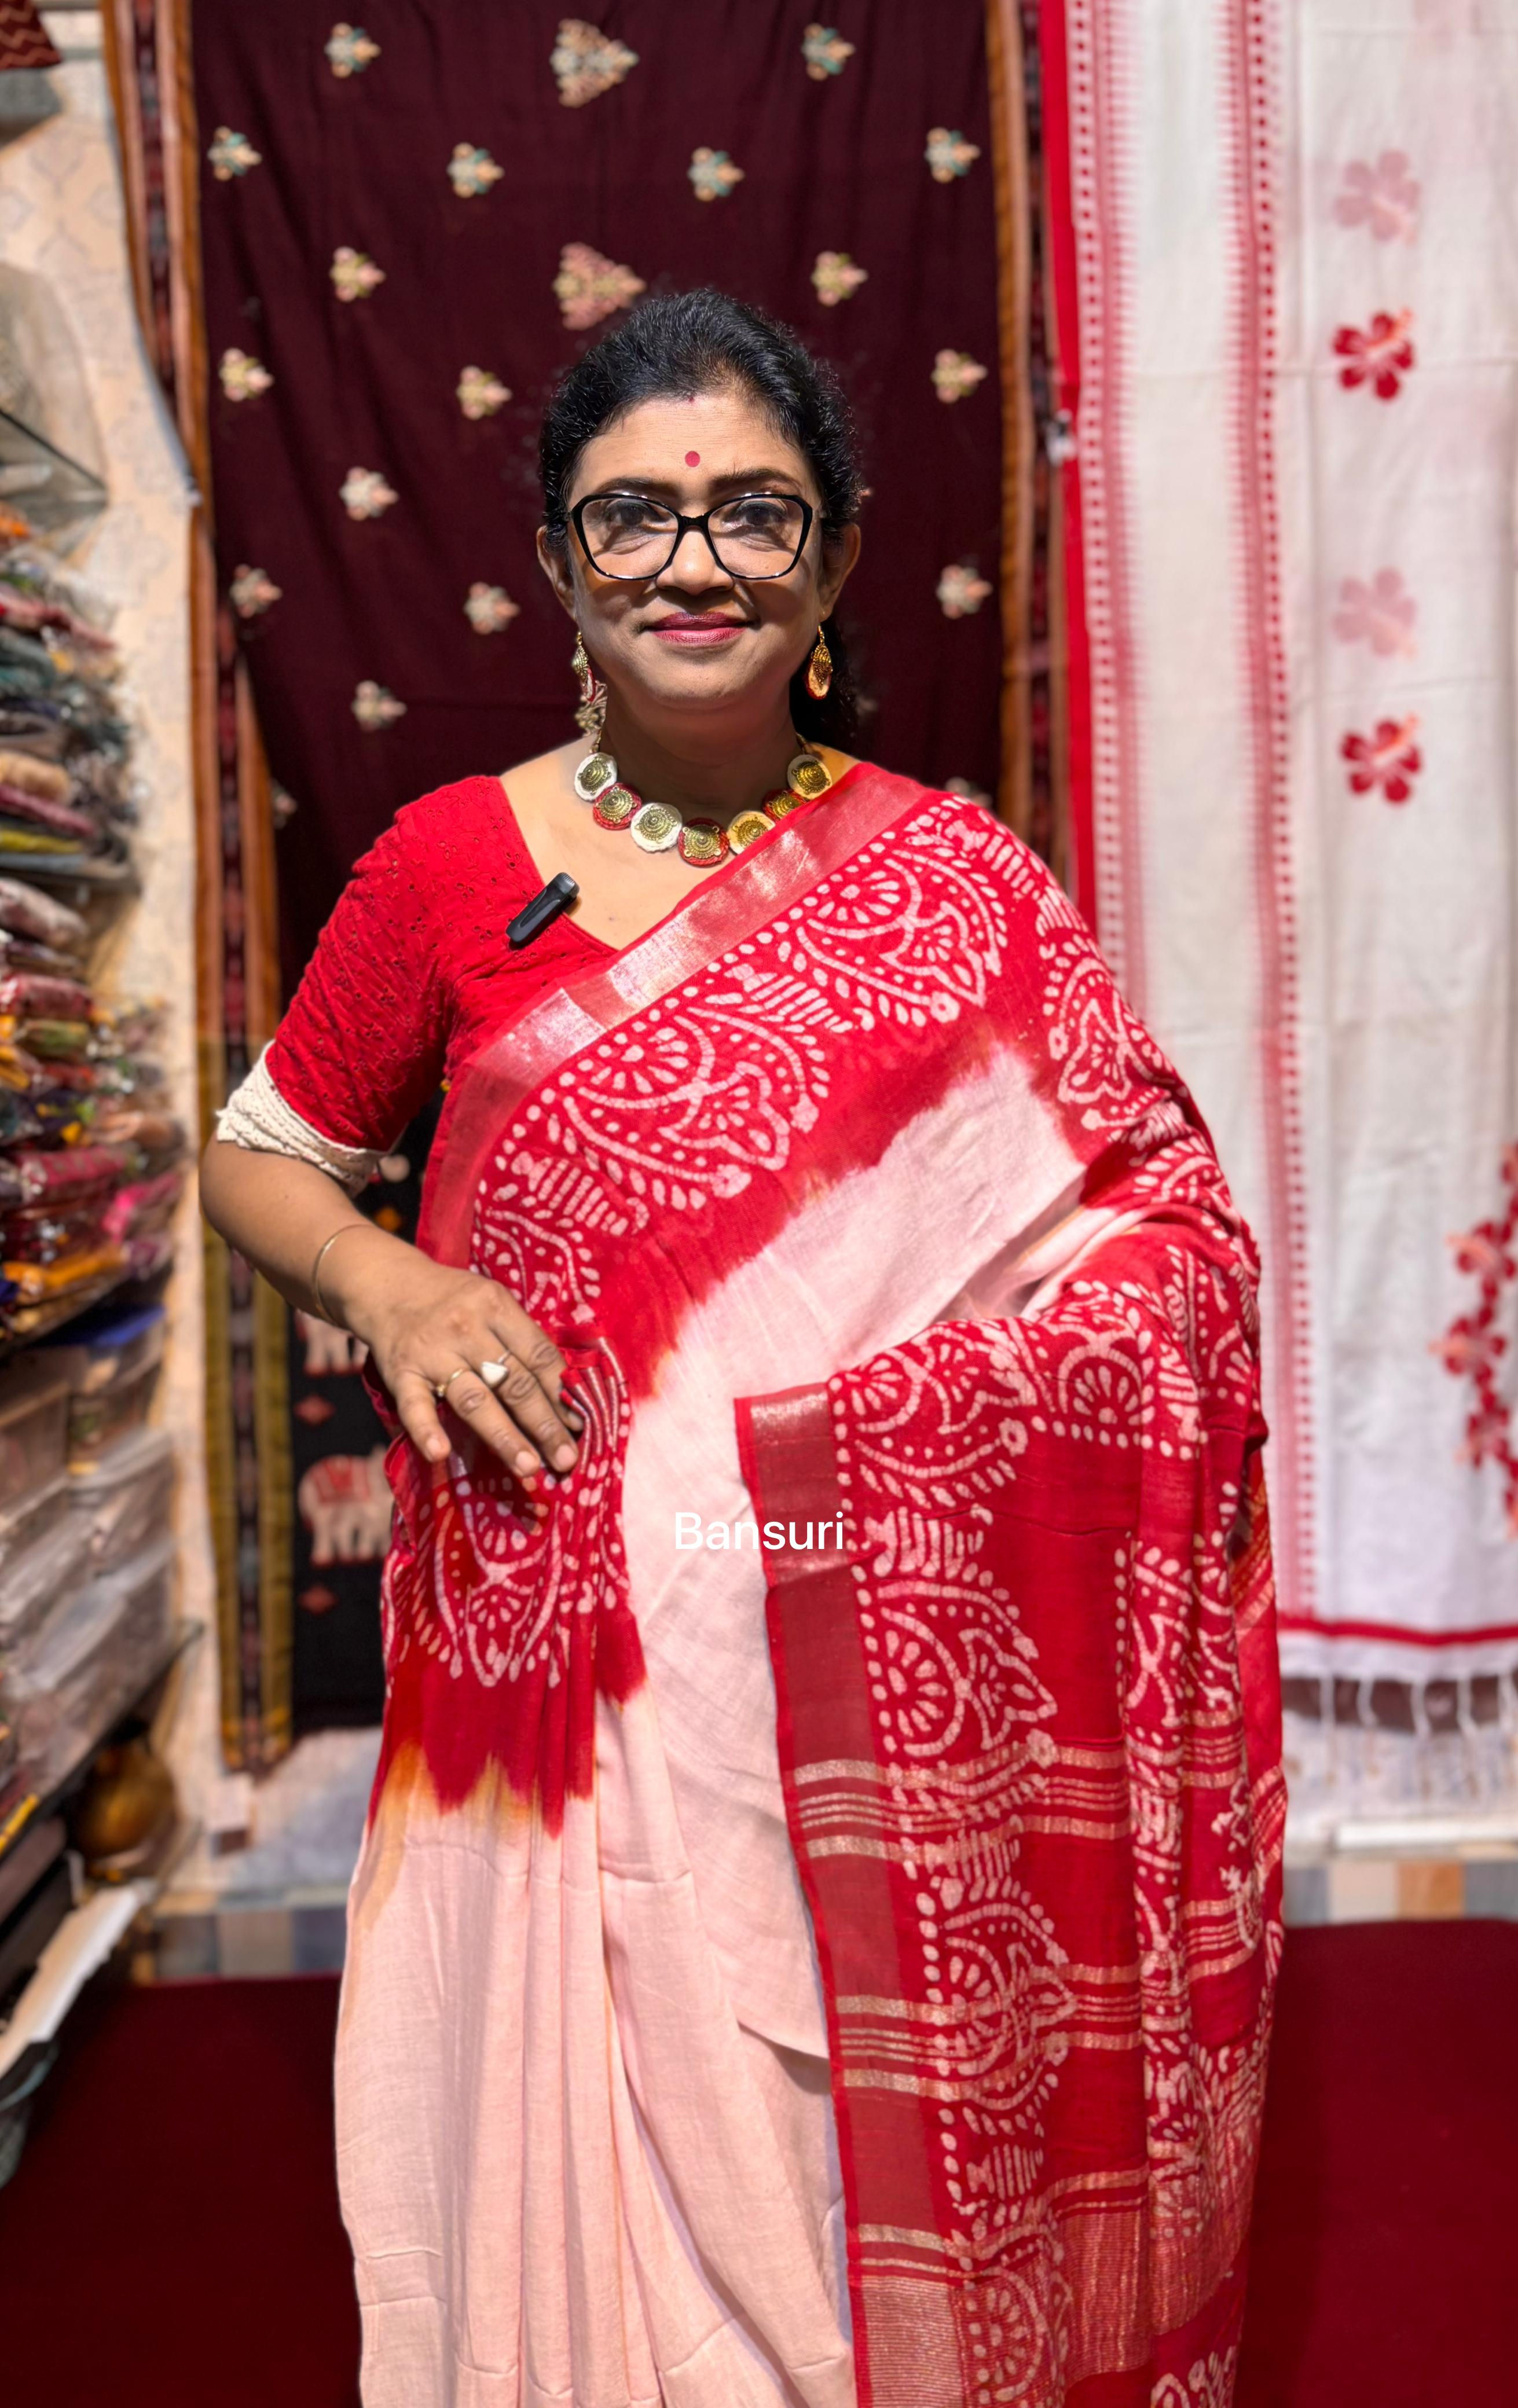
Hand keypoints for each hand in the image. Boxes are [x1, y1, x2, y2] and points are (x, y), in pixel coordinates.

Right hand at [331, 1229, 582, 1475]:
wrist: (387, 1284)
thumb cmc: (453, 1299)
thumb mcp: (491, 1302)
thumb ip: (521, 1339)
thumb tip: (565, 1390)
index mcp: (496, 1307)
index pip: (538, 1354)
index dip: (562, 1392)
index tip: (581, 1425)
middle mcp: (466, 1329)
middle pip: (514, 1381)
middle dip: (544, 1424)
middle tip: (566, 1460)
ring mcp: (432, 1352)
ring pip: (474, 1398)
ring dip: (503, 1435)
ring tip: (527, 1467)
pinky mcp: (401, 1372)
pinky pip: (414, 1404)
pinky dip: (425, 1429)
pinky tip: (439, 1453)